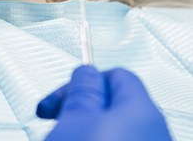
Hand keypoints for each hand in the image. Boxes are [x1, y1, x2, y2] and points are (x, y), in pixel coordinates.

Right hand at [36, 65, 171, 140]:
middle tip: (54, 117)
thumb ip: (82, 88)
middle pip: (112, 103)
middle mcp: (153, 130)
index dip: (82, 81)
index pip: (116, 74)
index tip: (58, 96)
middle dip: (78, 106)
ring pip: (110, 127)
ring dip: (81, 127)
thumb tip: (87, 71)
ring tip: (60, 136)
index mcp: (142, 110)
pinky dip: (92, 140)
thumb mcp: (75, 118)